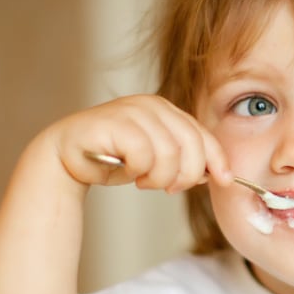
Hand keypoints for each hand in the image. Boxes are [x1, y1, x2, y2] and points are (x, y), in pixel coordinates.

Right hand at [46, 95, 233, 191]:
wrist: (68, 158)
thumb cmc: (114, 159)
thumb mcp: (157, 160)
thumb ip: (185, 160)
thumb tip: (219, 174)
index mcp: (166, 110)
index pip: (203, 135)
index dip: (217, 160)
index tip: (225, 181)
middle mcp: (152, 105)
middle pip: (192, 145)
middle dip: (186, 175)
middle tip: (169, 188)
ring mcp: (133, 110)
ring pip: (169, 153)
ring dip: (159, 177)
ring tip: (143, 180)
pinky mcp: (115, 122)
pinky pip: (144, 155)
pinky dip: (139, 171)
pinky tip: (128, 172)